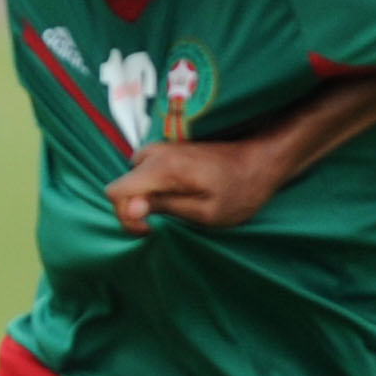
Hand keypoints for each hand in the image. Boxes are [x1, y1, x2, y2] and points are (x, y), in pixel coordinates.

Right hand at [106, 130, 300, 234]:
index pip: (115, 192)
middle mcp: (156, 153)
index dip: (126, 216)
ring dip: (146, 197)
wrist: (260, 159)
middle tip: (168, 221)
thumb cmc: (240, 190)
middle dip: (136, 208)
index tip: (150, 228)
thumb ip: (164, 207)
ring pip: (134, 178)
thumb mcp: (205, 212)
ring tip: (177, 208)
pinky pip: (147, 171)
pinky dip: (155, 187)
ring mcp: (161, 148)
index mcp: (163, 168)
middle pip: (123, 186)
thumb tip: (130, 209)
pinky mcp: (168, 149)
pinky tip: (181, 195)